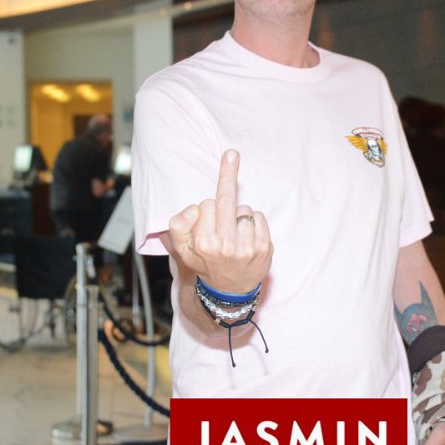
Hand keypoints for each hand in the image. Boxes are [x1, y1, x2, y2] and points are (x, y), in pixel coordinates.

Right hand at [167, 149, 271, 292]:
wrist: (230, 292)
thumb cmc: (206, 263)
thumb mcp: (183, 250)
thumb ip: (178, 226)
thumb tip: (194, 208)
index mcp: (203, 243)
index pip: (206, 204)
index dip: (205, 209)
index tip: (205, 212)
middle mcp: (225, 245)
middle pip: (226, 198)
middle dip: (228, 171)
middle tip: (232, 152)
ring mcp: (247, 247)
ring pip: (244, 209)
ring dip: (239, 216)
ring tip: (235, 235)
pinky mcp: (265, 247)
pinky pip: (260, 216)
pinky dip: (255, 221)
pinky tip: (248, 237)